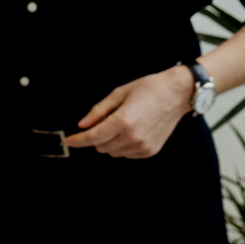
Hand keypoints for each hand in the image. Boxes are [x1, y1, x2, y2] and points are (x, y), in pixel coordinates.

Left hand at [65, 65, 193, 157]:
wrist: (176, 95)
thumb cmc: (149, 89)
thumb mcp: (119, 93)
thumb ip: (98, 111)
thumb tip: (83, 125)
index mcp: (123, 120)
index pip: (93, 137)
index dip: (78, 140)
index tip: (68, 141)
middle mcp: (132, 137)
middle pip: (101, 147)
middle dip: (97, 137)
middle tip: (106, 121)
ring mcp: (142, 146)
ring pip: (113, 152)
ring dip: (110, 142)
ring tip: (122, 124)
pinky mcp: (149, 151)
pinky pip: (126, 154)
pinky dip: (123, 146)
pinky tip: (132, 131)